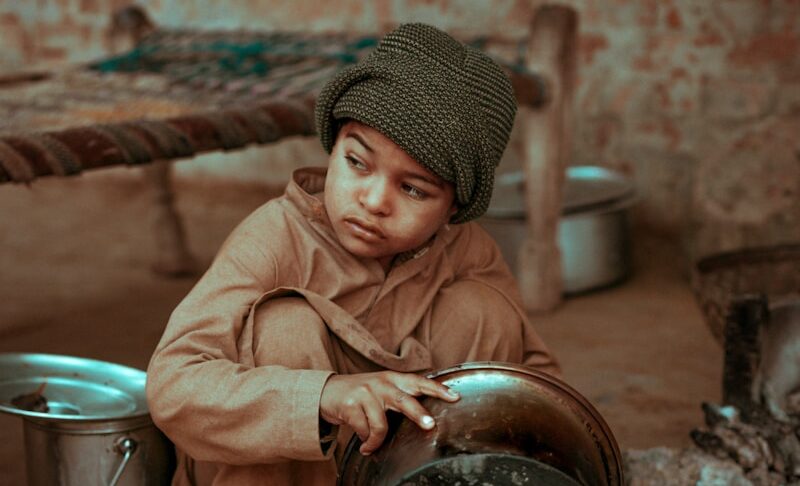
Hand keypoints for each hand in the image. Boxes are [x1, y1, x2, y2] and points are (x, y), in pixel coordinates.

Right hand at [319, 371, 458, 454]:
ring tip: (371, 446)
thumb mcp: (381, 389)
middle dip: (418, 414)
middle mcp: (381, 383)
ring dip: (377, 441)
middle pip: (404, 400)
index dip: (437, 389)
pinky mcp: (350, 405)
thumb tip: (425, 416)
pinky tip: (363, 445)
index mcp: (393, 379)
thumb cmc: (360, 394)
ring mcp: (365, 393)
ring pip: (381, 425)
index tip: (455, 396)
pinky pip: (364, 431)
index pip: (419, 382)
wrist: (326, 391)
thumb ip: (400, 396)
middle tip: (430, 425)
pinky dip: (366, 442)